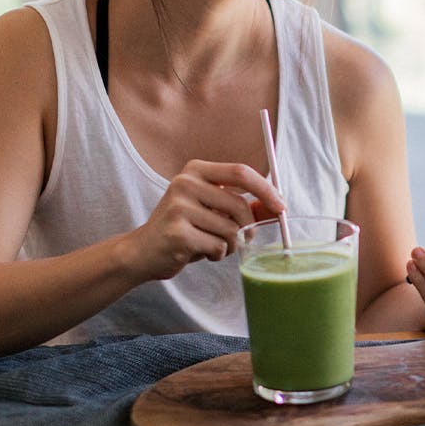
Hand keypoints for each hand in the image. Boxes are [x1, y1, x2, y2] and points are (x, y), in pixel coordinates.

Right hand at [131, 160, 283, 279]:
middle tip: (244, 239)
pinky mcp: (178, 233)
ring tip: (213, 245)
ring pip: (232, 230)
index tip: (281, 207)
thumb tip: (276, 206)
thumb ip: (243, 205)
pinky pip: (218, 247)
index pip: (241, 172)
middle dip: (249, 228)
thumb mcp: (213, 210)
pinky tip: (200, 252)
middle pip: (240, 205)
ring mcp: (179, 208)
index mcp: (196, 171)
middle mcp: (185, 184)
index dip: (266, 190)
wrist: (143, 251)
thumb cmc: (184, 228)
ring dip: (231, 245)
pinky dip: (217, 254)